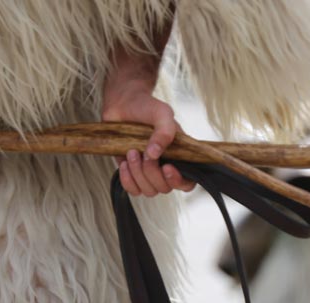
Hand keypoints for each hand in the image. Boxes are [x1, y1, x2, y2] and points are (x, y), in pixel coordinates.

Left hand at [102, 79, 192, 196]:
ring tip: (131, 152)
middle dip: (152, 172)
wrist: (122, 104)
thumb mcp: (161, 113)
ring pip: (148, 191)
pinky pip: (133, 190)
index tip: (167, 167)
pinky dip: (127, 180)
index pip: (187, 182)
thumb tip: (155, 154)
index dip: (178, 181)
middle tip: (143, 152)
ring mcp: (149, 172)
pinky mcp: (132, 174)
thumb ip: (165, 131)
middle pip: (164, 188)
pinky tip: (124, 163)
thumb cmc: (146, 107)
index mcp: (179, 156)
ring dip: (138, 174)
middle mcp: (165, 167)